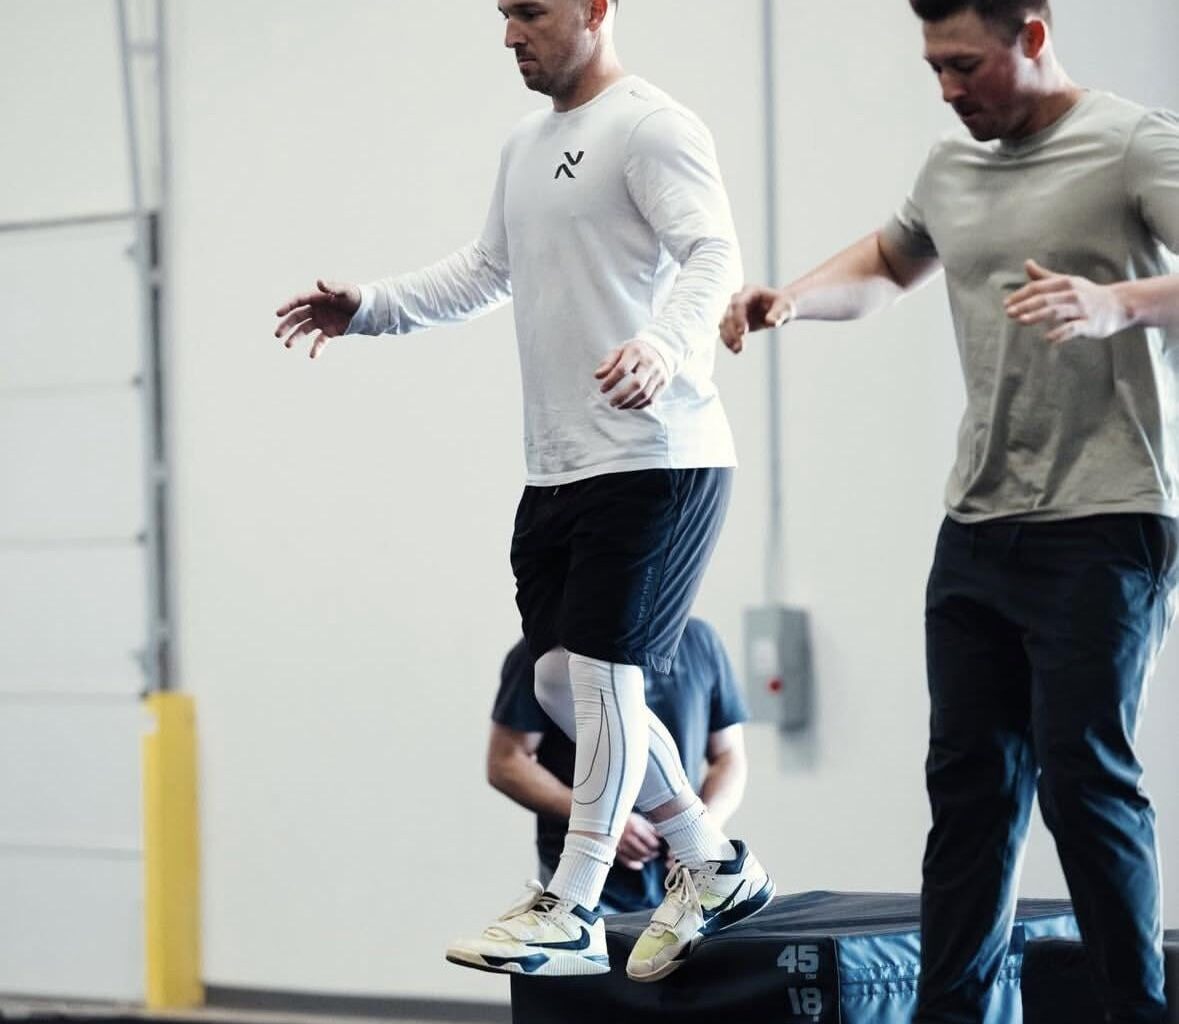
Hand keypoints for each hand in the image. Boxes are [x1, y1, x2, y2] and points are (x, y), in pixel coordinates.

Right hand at [275, 278, 361, 358]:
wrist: (366, 309)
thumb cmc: (355, 296)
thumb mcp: (345, 291)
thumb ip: (332, 287)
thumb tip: (319, 282)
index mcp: (317, 298)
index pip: (298, 301)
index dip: (287, 306)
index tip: (278, 313)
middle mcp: (316, 310)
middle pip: (297, 317)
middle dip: (286, 325)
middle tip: (277, 334)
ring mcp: (321, 321)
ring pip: (304, 329)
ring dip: (295, 337)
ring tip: (287, 345)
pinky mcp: (329, 331)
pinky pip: (320, 340)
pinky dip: (316, 348)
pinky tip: (312, 356)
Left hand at [594, 339, 669, 409]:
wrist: (660, 349)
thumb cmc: (634, 352)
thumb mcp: (620, 351)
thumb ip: (608, 363)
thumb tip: (597, 376)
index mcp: (636, 352)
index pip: (622, 369)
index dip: (611, 381)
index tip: (602, 389)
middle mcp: (650, 363)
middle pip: (636, 385)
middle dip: (622, 396)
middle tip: (611, 403)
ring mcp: (659, 374)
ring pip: (644, 395)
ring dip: (629, 403)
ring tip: (618, 405)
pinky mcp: (664, 383)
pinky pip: (651, 399)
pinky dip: (639, 406)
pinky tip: (629, 405)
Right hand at [615, 814, 660, 870]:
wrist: (606, 820)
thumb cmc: (625, 819)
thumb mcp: (638, 818)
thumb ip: (650, 828)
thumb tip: (660, 836)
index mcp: (635, 827)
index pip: (651, 842)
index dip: (657, 845)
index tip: (658, 845)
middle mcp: (627, 837)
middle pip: (645, 852)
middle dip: (653, 853)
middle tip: (655, 852)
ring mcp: (621, 846)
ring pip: (637, 858)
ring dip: (645, 858)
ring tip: (648, 856)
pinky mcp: (615, 851)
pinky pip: (627, 862)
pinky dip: (635, 865)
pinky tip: (640, 864)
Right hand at [720, 285, 795, 353]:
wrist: (780, 308)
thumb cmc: (783, 305)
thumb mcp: (785, 307)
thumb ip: (779, 313)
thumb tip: (771, 322)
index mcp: (749, 292)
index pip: (738, 304)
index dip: (739, 317)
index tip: (743, 332)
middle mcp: (738, 299)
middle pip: (728, 314)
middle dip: (732, 331)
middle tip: (740, 346)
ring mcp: (734, 310)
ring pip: (723, 324)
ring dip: (728, 338)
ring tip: (738, 350)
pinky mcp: (733, 321)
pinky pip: (726, 331)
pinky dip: (729, 341)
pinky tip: (736, 351)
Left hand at [1004, 260, 1131, 343]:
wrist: (1119, 305)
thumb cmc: (1087, 294)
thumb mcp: (1066, 282)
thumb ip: (1044, 276)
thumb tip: (1027, 263)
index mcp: (1065, 283)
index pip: (1038, 287)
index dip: (1021, 295)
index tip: (1006, 304)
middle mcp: (1073, 294)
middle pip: (1045, 299)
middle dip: (1025, 305)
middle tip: (1009, 313)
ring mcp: (1082, 309)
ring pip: (1057, 312)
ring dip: (1038, 316)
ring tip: (1022, 321)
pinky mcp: (1090, 324)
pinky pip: (1073, 329)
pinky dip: (1060, 333)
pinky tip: (1048, 338)